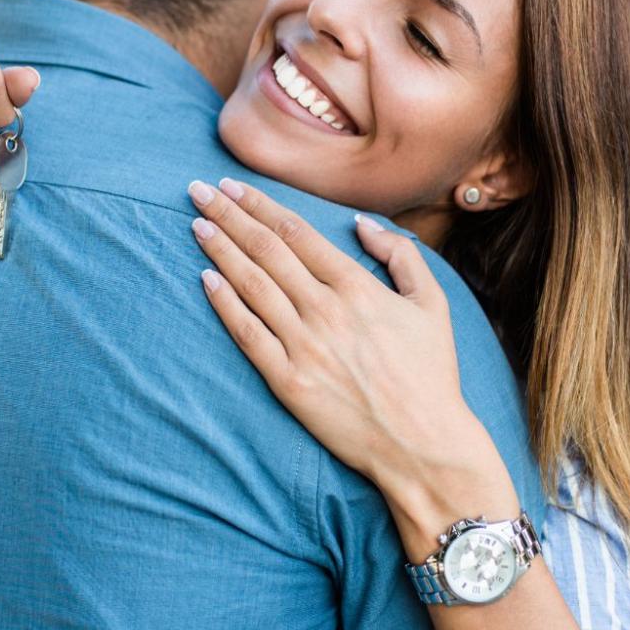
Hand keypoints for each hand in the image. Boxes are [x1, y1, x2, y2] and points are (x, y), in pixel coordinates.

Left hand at [186, 177, 509, 523]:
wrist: (422, 443)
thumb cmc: (431, 374)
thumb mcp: (433, 303)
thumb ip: (400, 255)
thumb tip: (361, 224)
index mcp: (358, 287)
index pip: (296, 233)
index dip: (260, 205)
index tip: (234, 186)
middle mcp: (326, 310)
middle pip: (265, 250)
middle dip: (229, 215)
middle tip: (200, 191)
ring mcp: (303, 346)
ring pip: (251, 285)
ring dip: (220, 250)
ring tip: (197, 225)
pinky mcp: (288, 382)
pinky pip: (248, 334)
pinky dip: (225, 303)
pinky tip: (206, 279)